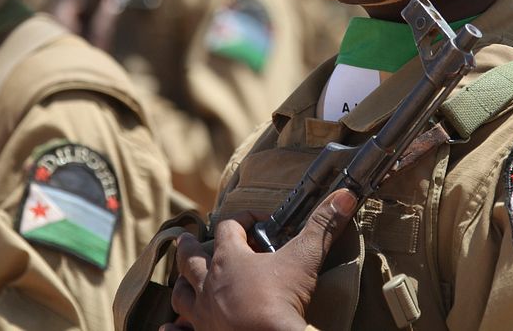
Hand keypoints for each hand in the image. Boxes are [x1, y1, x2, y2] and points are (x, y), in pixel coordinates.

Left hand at [163, 188, 357, 330]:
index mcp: (229, 259)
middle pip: (191, 259)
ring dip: (183, 285)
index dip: (243, 220)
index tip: (259, 223)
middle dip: (190, 247)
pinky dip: (174, 330)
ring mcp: (202, 314)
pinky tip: (168, 328)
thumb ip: (322, 226)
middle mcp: (208, 284)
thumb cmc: (280, 302)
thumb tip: (344, 195)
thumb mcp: (304, 259)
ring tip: (184, 280)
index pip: (229, 227)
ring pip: (182, 294)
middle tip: (186, 239)